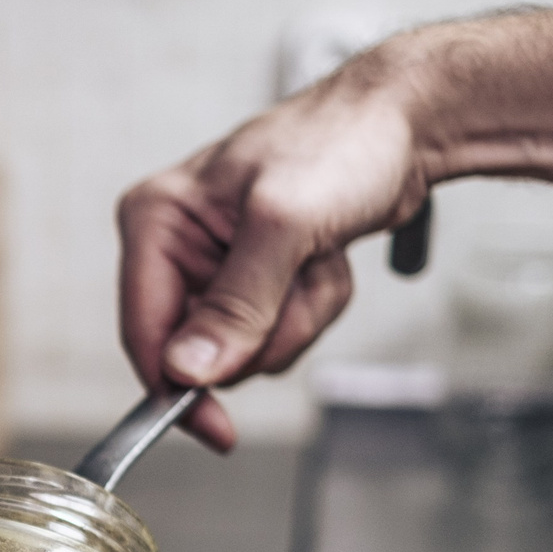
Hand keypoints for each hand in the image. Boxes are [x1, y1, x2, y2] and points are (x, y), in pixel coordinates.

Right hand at [117, 46, 435, 450]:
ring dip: (298, 315)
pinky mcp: (257, 273)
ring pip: (247, 345)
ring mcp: (218, 262)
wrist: (407, 121)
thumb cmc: (342, 142)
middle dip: (266, 328)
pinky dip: (314, 302)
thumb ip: (236, 303)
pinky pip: (278, 329)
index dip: (178, 390)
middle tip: (298, 277)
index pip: (144, 332)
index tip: (218, 430)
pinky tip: (327, 257)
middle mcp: (177, 243)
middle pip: (202, 349)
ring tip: (318, 257)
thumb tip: (188, 371)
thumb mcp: (284, 224)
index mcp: (156, 220)